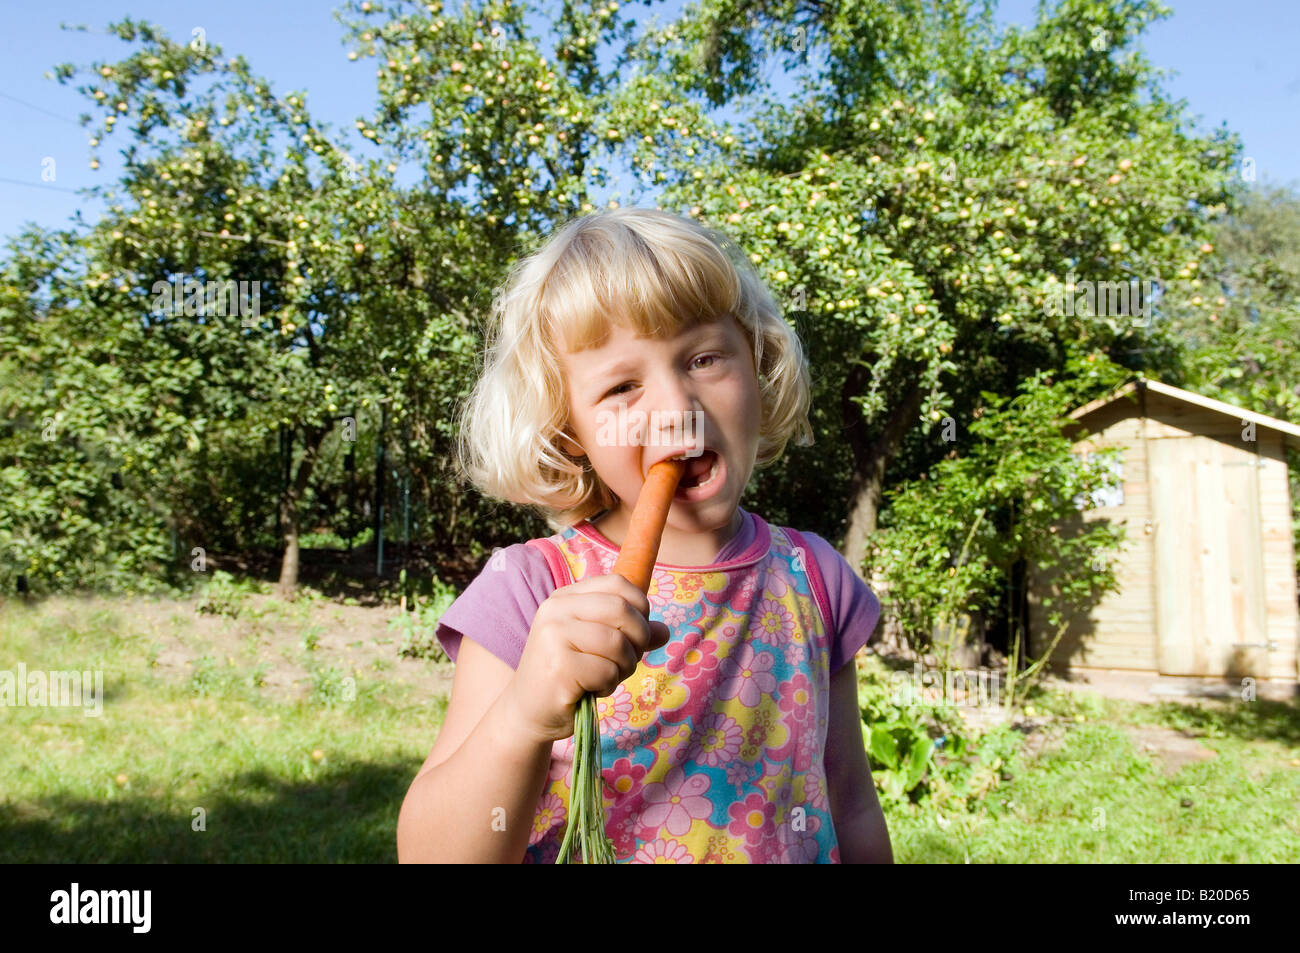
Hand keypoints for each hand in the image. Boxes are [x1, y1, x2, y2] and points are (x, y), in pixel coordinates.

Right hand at [504, 573, 670, 744]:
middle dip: (638, 639)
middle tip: (628, 660)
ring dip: (624, 666)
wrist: (528, 712)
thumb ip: (630, 634)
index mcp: (565, 598)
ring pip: (617, 642)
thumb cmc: (568, 676)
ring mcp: (553, 637)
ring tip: (607, 677)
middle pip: (621, 609)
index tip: (635, 634)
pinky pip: (606, 671)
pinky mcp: (557, 667)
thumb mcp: (598, 646)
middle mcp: (555, 610)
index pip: (618, 584)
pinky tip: (591, 690)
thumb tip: (665, 631)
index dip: (640, 608)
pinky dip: (609, 685)